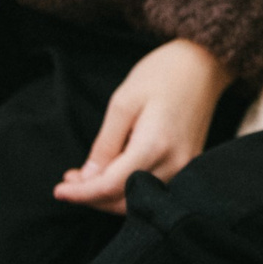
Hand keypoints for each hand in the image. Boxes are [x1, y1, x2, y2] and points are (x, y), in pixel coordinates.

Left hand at [53, 38, 229, 213]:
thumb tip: (88, 178)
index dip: (81, 193)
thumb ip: (105, 144)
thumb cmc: (162, 74)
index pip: (110, 186)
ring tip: (87, 176)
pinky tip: (113, 174)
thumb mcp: (123, 102)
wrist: (203, 63)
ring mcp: (184, 166)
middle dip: (93, 197)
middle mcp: (174, 163)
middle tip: (70, 180)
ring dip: (109, 195)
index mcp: (155, 146)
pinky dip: (129, 188)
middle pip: (125, 201)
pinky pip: (154, 188)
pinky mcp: (188, 163)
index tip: (58, 190)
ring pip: (139, 199)